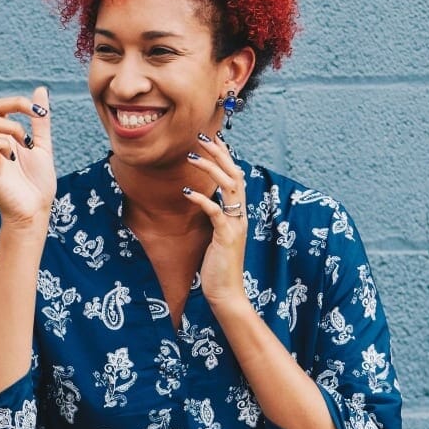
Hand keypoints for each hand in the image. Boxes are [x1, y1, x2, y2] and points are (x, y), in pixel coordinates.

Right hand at [0, 66, 56, 226]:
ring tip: (26, 144)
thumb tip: (40, 90)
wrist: (36, 210)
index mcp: (4, 134)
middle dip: (14, 103)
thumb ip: (40, 119)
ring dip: (12, 126)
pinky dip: (4, 144)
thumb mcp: (43, 145)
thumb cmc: (38, 182)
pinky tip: (14, 158)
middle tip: (35, 112)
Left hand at [182, 132, 251, 311]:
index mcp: (239, 213)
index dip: (225, 156)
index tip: (212, 138)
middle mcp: (241, 215)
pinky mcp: (226, 237)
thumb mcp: (217, 235)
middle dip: (219, 153)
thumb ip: (215, 216)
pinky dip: (203, 200)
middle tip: (202, 136)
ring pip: (229, 187)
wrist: (226, 292)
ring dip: (210, 169)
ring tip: (192, 156)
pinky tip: (187, 193)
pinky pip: (216, 212)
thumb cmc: (218, 265)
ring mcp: (236, 225)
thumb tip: (205, 199)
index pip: (235, 176)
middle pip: (235, 174)